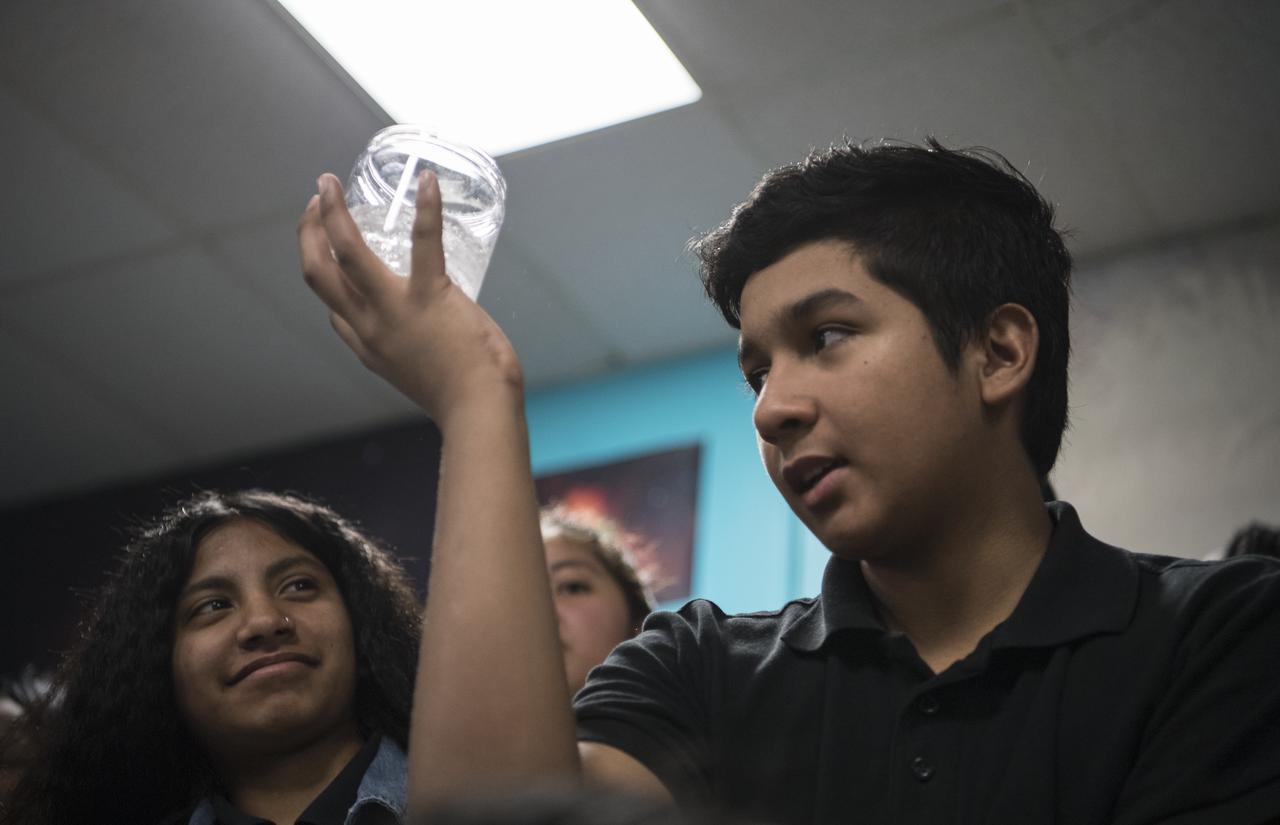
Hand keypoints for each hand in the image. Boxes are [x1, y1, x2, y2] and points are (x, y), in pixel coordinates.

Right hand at [297, 171, 523, 424]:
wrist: (480, 408)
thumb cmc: (462, 394)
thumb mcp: (419, 375)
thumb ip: (410, 351)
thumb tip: (424, 333)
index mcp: (368, 347)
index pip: (332, 309)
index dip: (325, 274)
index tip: (326, 246)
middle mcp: (369, 327)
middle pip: (317, 274)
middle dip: (309, 233)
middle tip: (318, 199)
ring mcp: (395, 310)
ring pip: (346, 253)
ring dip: (333, 214)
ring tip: (329, 182)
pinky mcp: (431, 296)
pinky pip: (422, 241)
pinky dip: (425, 207)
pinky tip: (427, 181)